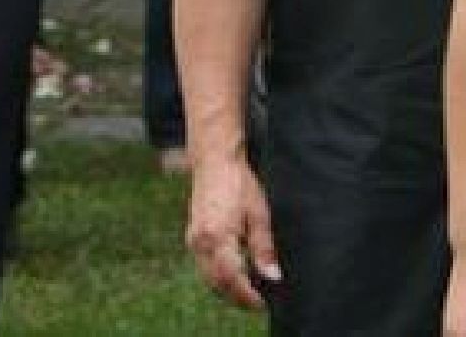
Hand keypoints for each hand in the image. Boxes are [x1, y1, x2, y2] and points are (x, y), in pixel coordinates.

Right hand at [186, 156, 281, 310]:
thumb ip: (263, 248)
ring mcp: (193, 240)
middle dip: (237, 297)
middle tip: (259, 302)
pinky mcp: (193, 237)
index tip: (263, 303)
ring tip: (251, 292)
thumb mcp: (259, 214)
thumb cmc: (239, 183)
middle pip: (217, 283)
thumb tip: (272, 276)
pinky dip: (219, 276)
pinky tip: (237, 275)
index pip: (231, 278)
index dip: (247, 295)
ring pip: (208, 277)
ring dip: (228, 289)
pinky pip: (205, 266)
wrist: (214, 162)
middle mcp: (200, 242)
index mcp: (217, 236)